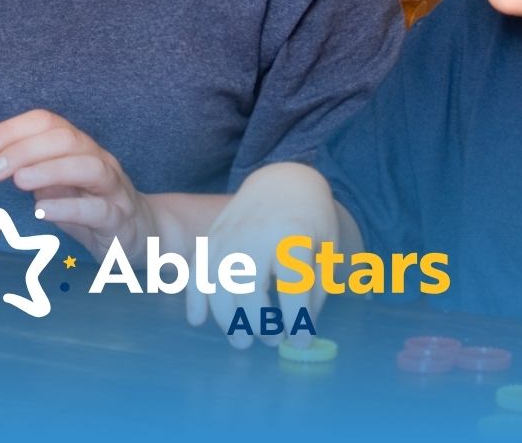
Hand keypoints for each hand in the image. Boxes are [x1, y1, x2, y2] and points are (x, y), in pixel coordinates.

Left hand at [0, 109, 154, 260]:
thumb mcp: (58, 186)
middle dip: (24, 149)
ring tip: (18, 181)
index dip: (12, 130)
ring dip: (49, 170)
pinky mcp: (120, 221)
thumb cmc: (92, 208)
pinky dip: (69, 208)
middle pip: (66, 139)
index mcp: (80, 147)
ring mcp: (113, 189)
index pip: (47, 123)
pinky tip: (41, 211)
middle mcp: (99, 160)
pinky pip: (99, 210)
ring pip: (88, 167)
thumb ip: (32, 169)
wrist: (145, 235)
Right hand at [185, 162, 338, 349]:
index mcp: (293, 236)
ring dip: (227, 320)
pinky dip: (194, 297)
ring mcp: (230, 234)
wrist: (284, 180)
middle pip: (248, 288)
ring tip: (243, 340)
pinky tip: (198, 320)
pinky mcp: (213, 236)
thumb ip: (315, 292)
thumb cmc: (312, 220)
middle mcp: (257, 234)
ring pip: (218, 284)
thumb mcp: (326, 251)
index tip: (302, 340)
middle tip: (273, 340)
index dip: (297, 318)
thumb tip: (299, 336)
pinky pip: (197, 270)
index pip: (292, 283)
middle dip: (259, 324)